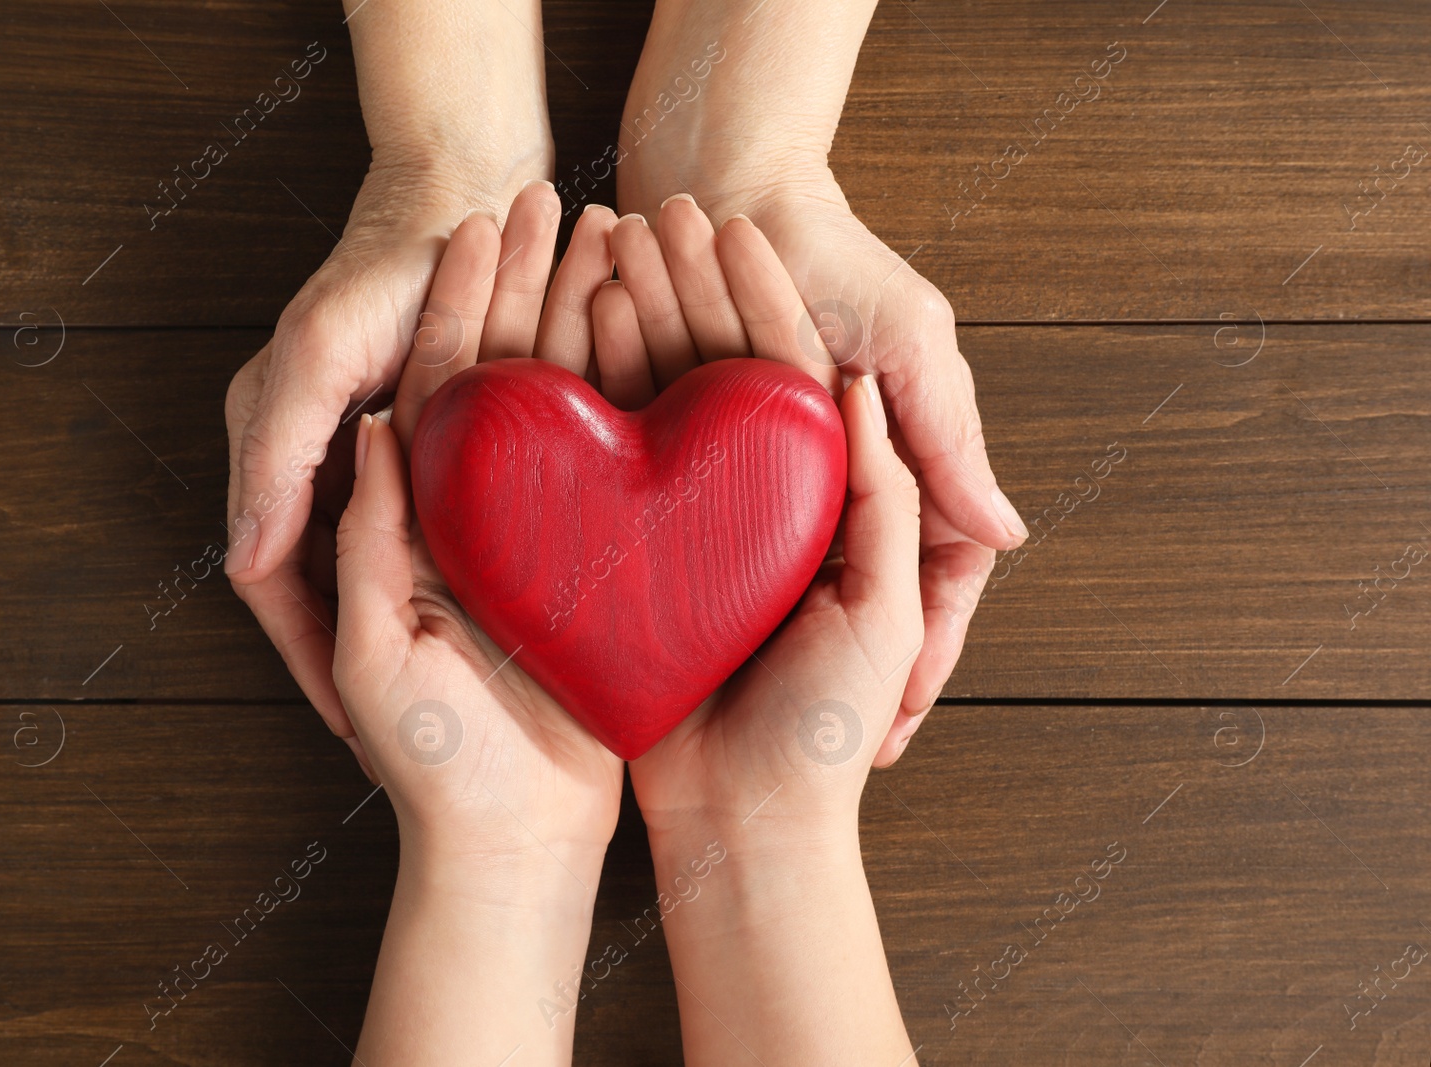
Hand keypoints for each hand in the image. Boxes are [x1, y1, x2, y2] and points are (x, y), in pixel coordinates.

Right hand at [223, 0, 554, 754]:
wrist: (461, 200)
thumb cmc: (384, 269)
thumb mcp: (316, 357)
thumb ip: (278, 455)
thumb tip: (242, 564)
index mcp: (274, 449)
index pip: (275, 584)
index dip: (307, 661)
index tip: (350, 736)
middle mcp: (316, 462)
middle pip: (324, 588)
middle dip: (355, 662)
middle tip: (400, 747)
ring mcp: (370, 454)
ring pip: (379, 564)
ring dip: (406, 624)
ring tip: (451, 704)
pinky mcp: (428, 440)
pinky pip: (428, 525)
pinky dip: (450, 573)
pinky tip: (489, 626)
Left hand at [332, 185, 626, 1063]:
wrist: (513, 846)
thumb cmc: (433, 764)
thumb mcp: (380, 649)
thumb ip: (374, 538)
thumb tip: (378, 421)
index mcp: (418, 522)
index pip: (437, 388)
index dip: (454, 303)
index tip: (481, 223)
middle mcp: (485, 514)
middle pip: (509, 376)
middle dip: (529, 289)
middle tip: (565, 202)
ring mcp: (548, 535)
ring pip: (570, 405)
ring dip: (587, 322)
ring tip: (619, 238)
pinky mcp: (604, 566)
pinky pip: (622, 466)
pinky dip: (638, 397)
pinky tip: (667, 334)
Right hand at [591, 204, 919, 1061]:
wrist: (746, 826)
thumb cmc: (826, 726)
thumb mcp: (881, 610)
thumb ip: (882, 497)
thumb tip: (861, 387)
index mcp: (821, 502)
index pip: (792, 376)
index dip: (766, 299)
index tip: (732, 228)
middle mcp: (750, 503)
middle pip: (717, 377)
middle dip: (688, 297)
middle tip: (648, 218)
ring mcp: (685, 530)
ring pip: (657, 409)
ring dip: (634, 331)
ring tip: (600, 254)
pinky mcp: (629, 564)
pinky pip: (607, 471)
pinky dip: (589, 408)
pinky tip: (561, 344)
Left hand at [615, 0, 1027, 759]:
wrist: (719, 190)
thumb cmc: (831, 254)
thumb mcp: (907, 340)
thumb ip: (948, 436)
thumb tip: (1009, 539)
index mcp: (904, 459)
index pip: (938, 584)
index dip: (926, 664)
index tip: (899, 740)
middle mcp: (843, 478)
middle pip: (862, 594)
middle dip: (857, 683)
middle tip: (839, 769)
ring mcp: (778, 473)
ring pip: (794, 573)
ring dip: (788, 639)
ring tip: (767, 728)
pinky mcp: (710, 460)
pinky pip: (722, 532)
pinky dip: (718, 587)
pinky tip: (701, 651)